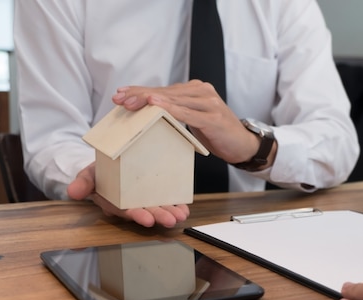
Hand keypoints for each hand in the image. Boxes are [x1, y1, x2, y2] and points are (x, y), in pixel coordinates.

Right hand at [67, 163, 189, 227]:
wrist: (110, 161)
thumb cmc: (100, 171)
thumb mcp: (89, 173)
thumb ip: (83, 182)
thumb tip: (73, 192)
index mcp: (116, 202)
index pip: (126, 211)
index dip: (136, 216)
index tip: (146, 219)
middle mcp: (132, 203)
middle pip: (146, 212)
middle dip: (158, 216)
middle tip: (170, 220)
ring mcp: (145, 199)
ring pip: (158, 208)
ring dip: (170, 212)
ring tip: (180, 215)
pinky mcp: (156, 192)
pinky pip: (168, 199)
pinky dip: (177, 204)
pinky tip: (184, 208)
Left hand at [111, 81, 273, 166]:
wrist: (243, 145)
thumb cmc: (217, 133)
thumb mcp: (194, 119)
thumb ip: (178, 111)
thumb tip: (150, 112)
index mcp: (196, 90)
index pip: (163, 90)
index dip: (141, 91)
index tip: (121, 94)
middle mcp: (202, 91)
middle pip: (165, 93)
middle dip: (140, 95)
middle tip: (119, 99)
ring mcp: (209, 103)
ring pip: (174, 100)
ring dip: (150, 101)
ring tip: (131, 102)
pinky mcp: (213, 117)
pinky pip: (187, 113)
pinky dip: (170, 109)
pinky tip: (156, 105)